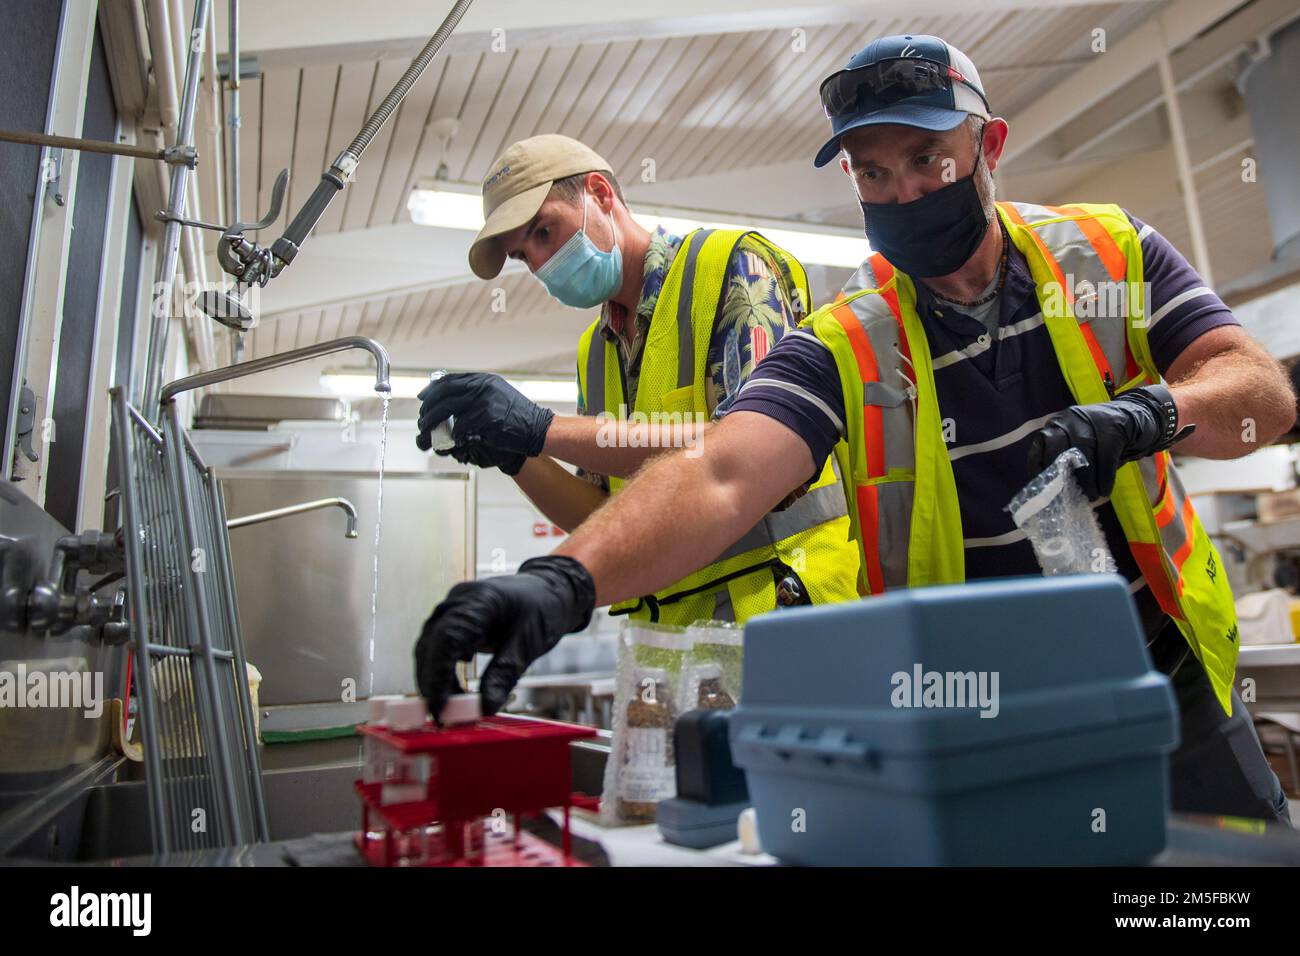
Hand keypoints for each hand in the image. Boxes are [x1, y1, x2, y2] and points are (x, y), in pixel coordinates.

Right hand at [414, 556, 595, 719]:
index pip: (447, 637)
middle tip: (441, 715)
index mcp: (480, 600)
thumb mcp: (529, 642)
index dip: (439, 673)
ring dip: (434, 678)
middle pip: (431, 643)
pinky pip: (438, 646)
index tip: (440, 705)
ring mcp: (452, 608)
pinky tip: (455, 687)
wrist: (549, 590)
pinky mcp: (453, 619)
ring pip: (430, 646)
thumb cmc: (542, 608)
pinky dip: (442, 670)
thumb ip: (505, 673)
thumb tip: (485, 708)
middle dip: (432, 681)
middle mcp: (458, 601)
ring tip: (451, 706)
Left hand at [415, 372, 553, 475]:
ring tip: (427, 429)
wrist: (537, 428)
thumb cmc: (518, 416)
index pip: (450, 381)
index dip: (433, 389)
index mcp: (484, 381)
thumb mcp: (498, 395)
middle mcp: (482, 388)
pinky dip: (452, 434)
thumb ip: (477, 393)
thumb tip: (452, 396)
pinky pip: (460, 427)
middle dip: (429, 406)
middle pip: (444, 393)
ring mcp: (484, 402)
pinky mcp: (485, 419)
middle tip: (423, 418)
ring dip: (433, 421)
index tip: (423, 397)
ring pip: (447, 409)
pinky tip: (450, 440)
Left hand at [1026, 384, 1192, 498]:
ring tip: (1090, 498)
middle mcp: (1071, 419)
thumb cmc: (1102, 441)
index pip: (1042, 445)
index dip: (1039, 468)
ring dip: (1086, 481)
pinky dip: (1104, 478)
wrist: (1136, 417)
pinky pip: (1106, 457)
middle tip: (1067, 497)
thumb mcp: (1079, 446)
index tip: (1043, 490)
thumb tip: (1053, 493)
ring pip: (1082, 455)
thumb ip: (1064, 462)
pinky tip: (1105, 491)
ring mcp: (1092, 421)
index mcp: (1059, 424)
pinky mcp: (1114, 427)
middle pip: (1058, 448)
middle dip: (1061, 475)